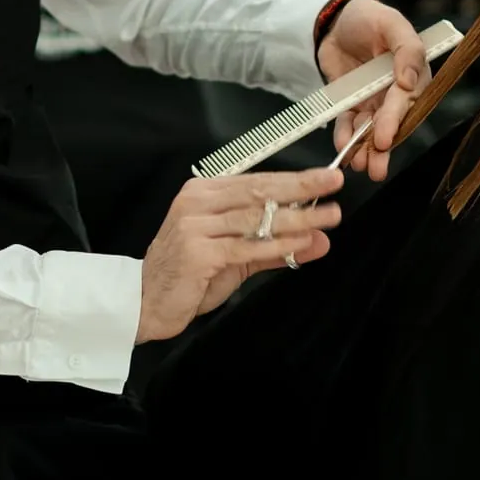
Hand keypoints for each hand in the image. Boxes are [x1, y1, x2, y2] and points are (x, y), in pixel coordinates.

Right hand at [137, 168, 346, 343]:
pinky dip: (276, 245)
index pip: (256, 181)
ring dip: (296, 218)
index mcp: (204, 193)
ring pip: (255, 218)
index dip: (294, 179)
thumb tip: (319, 238)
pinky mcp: (197, 251)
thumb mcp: (237, 258)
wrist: (145, 302)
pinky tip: (301, 243)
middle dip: (300, 187)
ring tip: (327, 217)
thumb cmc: (189, 275)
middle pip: (258, 191)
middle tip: (333, 184)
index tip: (326, 178)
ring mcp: (194, 225)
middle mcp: (197, 202)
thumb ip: (276, 247)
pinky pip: (245, 246)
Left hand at [317, 0, 430, 181]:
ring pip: (371, 130)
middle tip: (375, 168)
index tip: (385, 138)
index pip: (407, 102)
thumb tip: (409, 81)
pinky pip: (348, 123)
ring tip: (358, 165)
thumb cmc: (368, 17)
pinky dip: (345, 137)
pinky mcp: (352, 103)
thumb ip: (407, 49)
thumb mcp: (391, 23)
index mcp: (413, 74)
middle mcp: (395, 91)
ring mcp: (373, 99)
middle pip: (392, 123)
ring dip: (365, 149)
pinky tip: (342, 148)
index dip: (395, 121)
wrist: (334, 19)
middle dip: (383, 147)